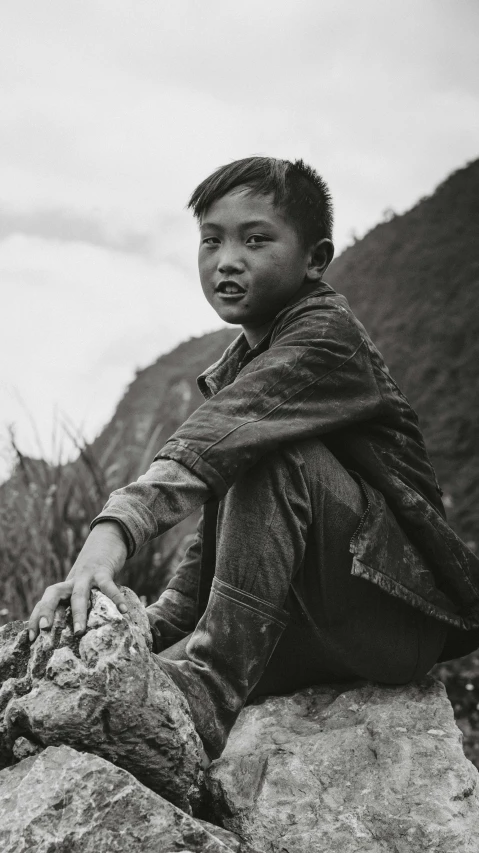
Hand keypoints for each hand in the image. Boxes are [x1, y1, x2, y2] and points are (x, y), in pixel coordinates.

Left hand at [28, 521, 128, 641]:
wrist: (106, 539)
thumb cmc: (93, 571)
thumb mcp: (80, 586)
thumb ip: (75, 603)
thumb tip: (74, 634)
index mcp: (64, 588)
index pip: (43, 601)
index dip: (35, 618)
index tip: (30, 638)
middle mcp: (72, 581)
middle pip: (53, 594)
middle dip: (46, 610)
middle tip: (45, 629)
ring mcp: (87, 575)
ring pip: (78, 594)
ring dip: (78, 613)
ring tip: (79, 631)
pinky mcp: (103, 571)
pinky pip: (109, 586)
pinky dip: (116, 598)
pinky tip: (124, 611)